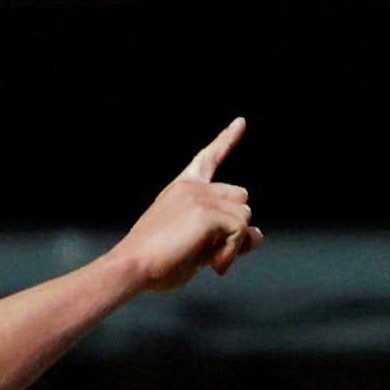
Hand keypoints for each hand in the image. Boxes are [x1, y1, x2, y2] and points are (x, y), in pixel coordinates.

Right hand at [110, 120, 262, 293]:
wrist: (132, 266)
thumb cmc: (156, 262)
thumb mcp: (195, 246)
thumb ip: (225, 236)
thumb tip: (257, 234)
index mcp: (182, 188)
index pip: (208, 158)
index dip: (227, 140)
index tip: (240, 122)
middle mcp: (192, 187)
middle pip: (240, 196)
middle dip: (236, 225)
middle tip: (217, 254)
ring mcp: (200, 196)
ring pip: (244, 215)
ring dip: (235, 242)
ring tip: (211, 261)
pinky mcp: (207, 212)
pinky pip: (240, 231)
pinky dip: (231, 252)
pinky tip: (214, 265)